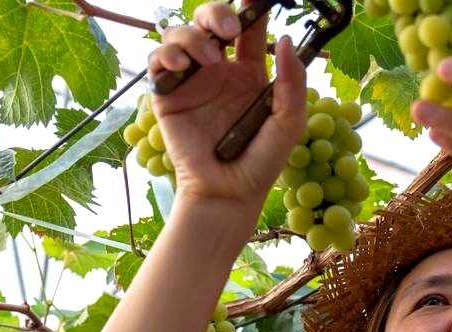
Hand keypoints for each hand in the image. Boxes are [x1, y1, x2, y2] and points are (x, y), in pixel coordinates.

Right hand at [148, 1, 306, 211]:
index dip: (251, 7)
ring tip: (208, 58)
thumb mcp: (289, 121)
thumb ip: (292, 80)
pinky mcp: (168, 95)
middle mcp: (219, 71)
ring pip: (181, 34)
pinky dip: (166, 54)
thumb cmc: (262, 161)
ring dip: (193, 36)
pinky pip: (158, 61)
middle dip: (217, 12)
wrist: (228, 192)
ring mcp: (192, 81)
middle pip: (210, 21)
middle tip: (229, 30)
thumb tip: (286, 39)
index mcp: (250, 72)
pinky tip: (182, 66)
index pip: (249, 28)